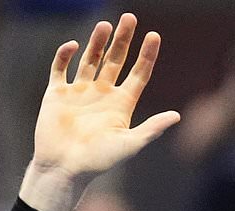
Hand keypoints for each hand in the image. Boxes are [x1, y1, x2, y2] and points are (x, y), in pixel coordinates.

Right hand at [21, 15, 180, 210]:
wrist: (64, 169)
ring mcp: (79, 92)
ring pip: (90, 60)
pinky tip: (74, 45)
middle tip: (130, 17)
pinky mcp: (57, 94)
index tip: (154, 35)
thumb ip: (151, 129)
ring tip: (105, 25)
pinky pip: (60, 68)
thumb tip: (176, 116)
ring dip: (98, 42)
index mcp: (121, 104)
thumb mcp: (129, 144)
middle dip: (123, 39)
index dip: (147, 55)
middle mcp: (102, 94)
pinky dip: (65, 55)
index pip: (139, 74)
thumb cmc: (98, 161)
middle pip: (115, 60)